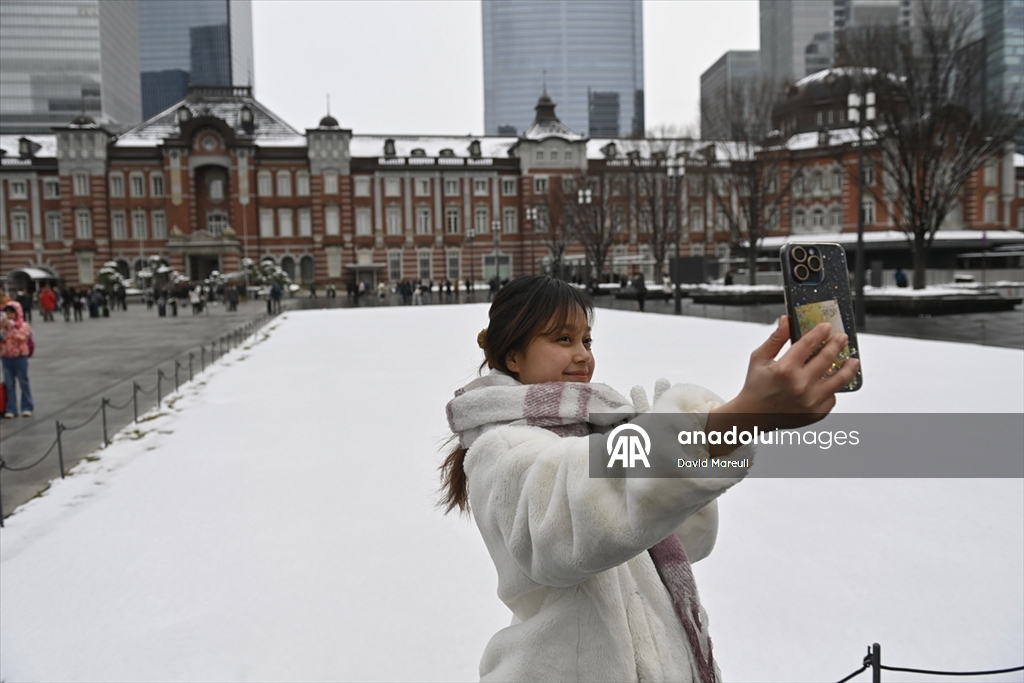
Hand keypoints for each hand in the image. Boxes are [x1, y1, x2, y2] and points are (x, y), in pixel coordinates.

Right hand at [710, 316, 858, 433]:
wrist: (753, 416)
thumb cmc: (755, 386)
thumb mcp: (759, 358)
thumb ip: (776, 339)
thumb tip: (787, 320)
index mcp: (785, 369)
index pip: (809, 344)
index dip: (820, 333)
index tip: (827, 326)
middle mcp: (800, 385)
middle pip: (828, 358)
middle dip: (837, 344)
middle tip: (842, 338)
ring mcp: (811, 401)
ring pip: (839, 380)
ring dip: (849, 367)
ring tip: (853, 360)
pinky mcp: (816, 413)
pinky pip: (832, 397)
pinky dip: (833, 389)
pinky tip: (831, 382)